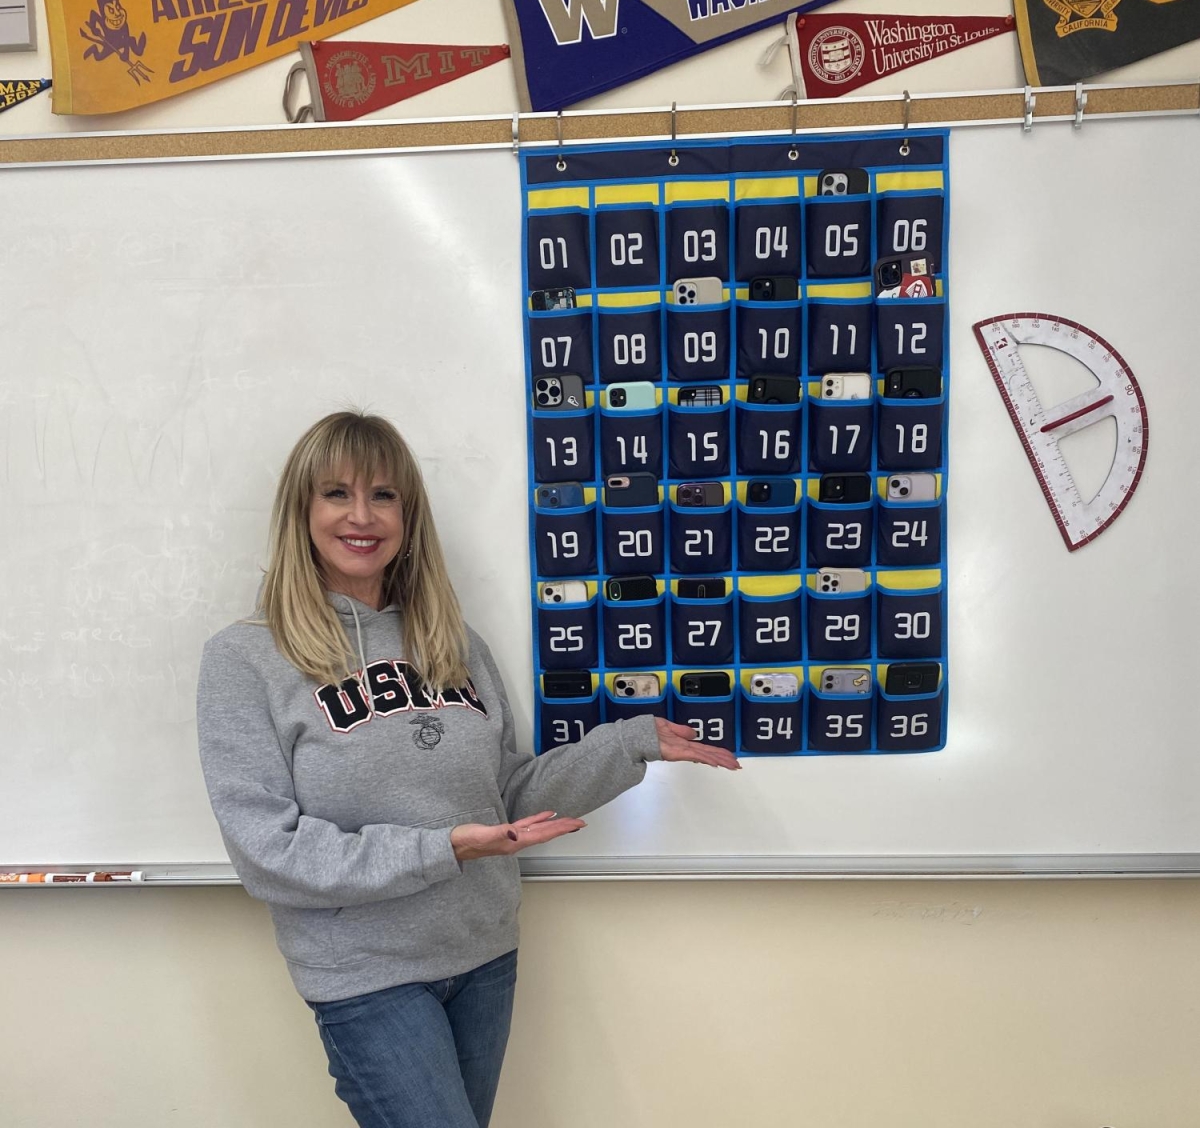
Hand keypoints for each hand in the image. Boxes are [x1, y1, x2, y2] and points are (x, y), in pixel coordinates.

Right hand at [450, 810, 584, 862]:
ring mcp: (512, 837)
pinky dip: (539, 820)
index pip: (544, 834)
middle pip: (546, 833)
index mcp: (514, 841)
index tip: (576, 824)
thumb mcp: (481, 836)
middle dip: (564, 828)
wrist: (453, 846)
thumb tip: (515, 833)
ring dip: (555, 825)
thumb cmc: (465, 841)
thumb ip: (498, 834)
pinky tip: (546, 816)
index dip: (561, 829)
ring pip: (540, 830)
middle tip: (581, 822)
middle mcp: (517, 841)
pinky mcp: (506, 832)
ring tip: (569, 821)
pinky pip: (528, 825)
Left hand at [654, 718, 740, 769]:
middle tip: (737, 765)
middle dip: (723, 759)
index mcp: (683, 744)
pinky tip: (717, 762)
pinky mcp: (677, 753)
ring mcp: (682, 752)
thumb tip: (694, 733)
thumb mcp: (667, 726)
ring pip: (705, 756)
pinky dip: (707, 759)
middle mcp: (685, 749)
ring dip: (720, 760)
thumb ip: (680, 730)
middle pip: (708, 754)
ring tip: (733, 765)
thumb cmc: (649, 731)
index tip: (729, 756)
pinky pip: (695, 755)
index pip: (704, 749)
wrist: (636, 735)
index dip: (717, 752)